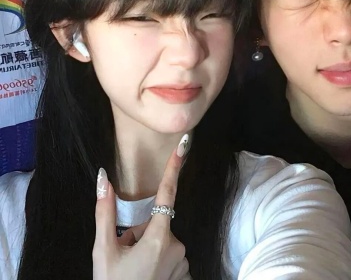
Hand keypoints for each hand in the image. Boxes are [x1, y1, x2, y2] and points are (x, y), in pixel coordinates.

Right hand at [93, 136, 190, 279]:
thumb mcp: (103, 251)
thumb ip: (104, 213)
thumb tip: (103, 179)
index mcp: (158, 238)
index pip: (167, 193)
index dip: (174, 167)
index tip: (185, 144)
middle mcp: (177, 246)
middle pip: (157, 226)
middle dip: (141, 234)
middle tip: (124, 255)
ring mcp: (184, 263)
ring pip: (163, 243)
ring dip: (148, 249)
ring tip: (134, 269)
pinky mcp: (186, 275)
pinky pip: (171, 258)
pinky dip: (158, 262)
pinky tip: (146, 275)